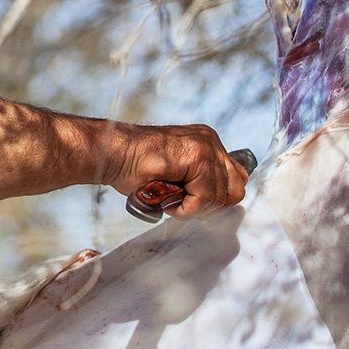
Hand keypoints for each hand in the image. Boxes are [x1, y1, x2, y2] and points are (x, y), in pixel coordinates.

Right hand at [109, 124, 248, 217]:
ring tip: (168, 197)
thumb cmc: (136, 168)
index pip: (235, 180)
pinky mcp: (197, 156)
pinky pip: (205, 197)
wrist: (113, 155)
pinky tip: (166, 197)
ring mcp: (206, 146)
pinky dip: (185, 207)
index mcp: (208, 144)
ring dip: (193, 207)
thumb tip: (220, 204)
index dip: (217, 200)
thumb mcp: (178, 176)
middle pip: (235, 189)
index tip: (192, 203)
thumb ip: (201, 182)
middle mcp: (211, 141)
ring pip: (220, 197)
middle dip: (210, 205)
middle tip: (182, 203)